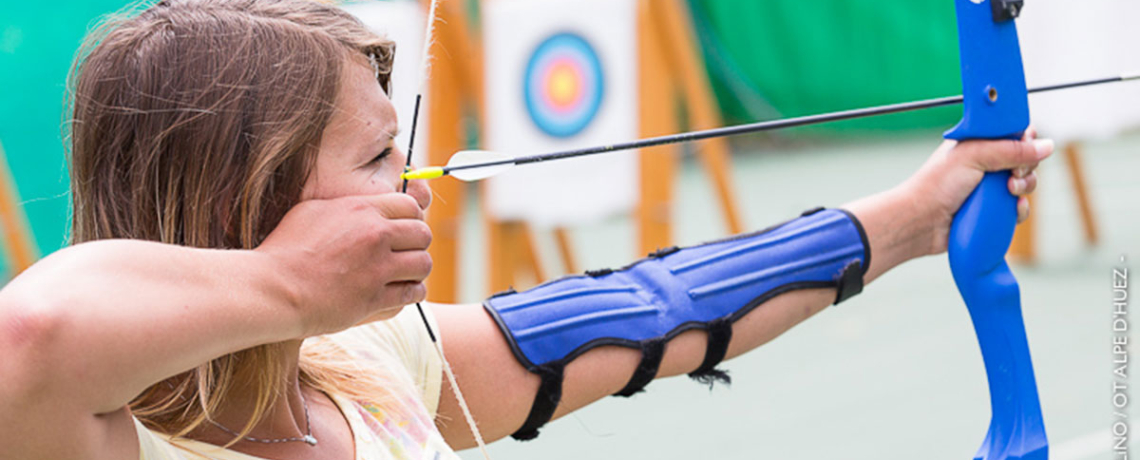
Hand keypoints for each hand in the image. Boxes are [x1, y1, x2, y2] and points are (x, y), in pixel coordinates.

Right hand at [256, 193, 432, 336]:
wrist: (272, 289)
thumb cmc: (285, 250)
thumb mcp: (312, 212)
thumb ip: (346, 206)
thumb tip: (365, 205)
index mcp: (361, 210)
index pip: (411, 206)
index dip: (410, 218)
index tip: (402, 230)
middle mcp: (375, 235)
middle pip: (423, 234)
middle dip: (416, 244)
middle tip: (404, 254)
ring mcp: (377, 268)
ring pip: (423, 264)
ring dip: (416, 270)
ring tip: (404, 275)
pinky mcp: (375, 298)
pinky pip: (413, 293)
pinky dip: (411, 293)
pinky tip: (399, 292)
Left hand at [903, 128, 1052, 255]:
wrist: (920, 222)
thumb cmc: (937, 185)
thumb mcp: (974, 157)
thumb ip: (1011, 149)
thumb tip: (1047, 145)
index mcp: (978, 143)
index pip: (1013, 133)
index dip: (1025, 140)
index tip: (1023, 148)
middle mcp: (985, 163)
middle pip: (1024, 159)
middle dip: (1026, 167)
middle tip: (1011, 175)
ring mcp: (989, 187)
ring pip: (1025, 183)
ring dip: (1025, 187)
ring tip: (1009, 192)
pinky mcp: (992, 210)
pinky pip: (1018, 208)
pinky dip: (1019, 209)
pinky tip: (1011, 210)